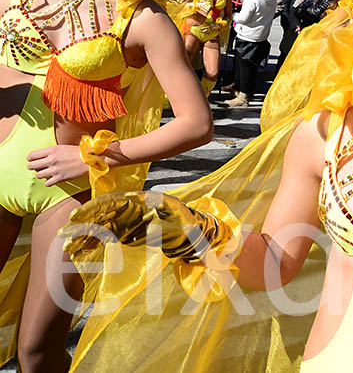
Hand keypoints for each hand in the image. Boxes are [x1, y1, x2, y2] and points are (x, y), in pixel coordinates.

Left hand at [27, 145, 88, 186]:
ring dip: (41, 174)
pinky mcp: (60, 178)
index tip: (33, 160)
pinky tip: (53, 178)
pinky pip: (47, 183)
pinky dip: (48, 182)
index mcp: (52, 150)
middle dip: (32, 167)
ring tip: (47, 173)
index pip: (31, 155)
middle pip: (31, 166)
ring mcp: (55, 170)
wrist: (90, 159)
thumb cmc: (78, 152)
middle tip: (37, 167)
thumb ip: (51, 152)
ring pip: (38, 175)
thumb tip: (42, 157)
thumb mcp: (63, 147)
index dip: (31, 158)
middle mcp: (51, 160)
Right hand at [60, 191, 229, 261]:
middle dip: (81, 223)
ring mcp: (124, 222)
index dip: (93, 207)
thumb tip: (151, 198)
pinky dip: (91, 244)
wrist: (190, 234)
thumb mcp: (175, 211)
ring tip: (66, 247)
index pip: (111, 202)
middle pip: (100, 214)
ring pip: (98, 227)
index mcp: (136, 201)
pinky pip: (103, 238)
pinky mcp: (123, 234)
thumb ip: (163, 204)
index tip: (77, 215)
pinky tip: (77, 251)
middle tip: (64, 233)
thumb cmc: (184, 220)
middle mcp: (127, 210)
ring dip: (82, 236)